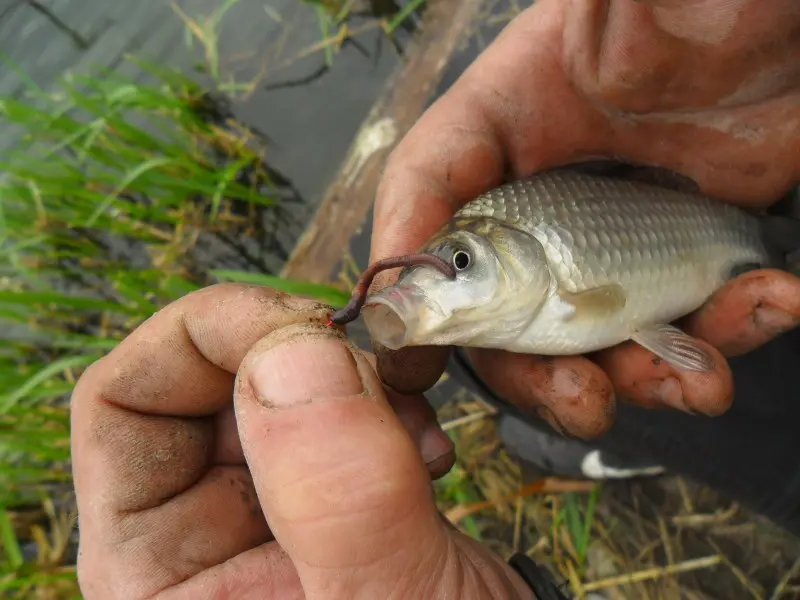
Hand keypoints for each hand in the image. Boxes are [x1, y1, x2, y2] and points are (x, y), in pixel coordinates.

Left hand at [71, 284, 533, 599]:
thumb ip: (337, 496)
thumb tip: (295, 353)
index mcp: (161, 574)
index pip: (122, 406)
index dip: (202, 338)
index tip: (305, 325)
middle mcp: (202, 534)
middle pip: (206, 379)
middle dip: (295, 355)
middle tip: (374, 372)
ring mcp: (272, 512)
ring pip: (280, 380)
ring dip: (355, 376)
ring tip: (416, 429)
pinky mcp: (332, 497)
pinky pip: (338, 404)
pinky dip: (388, 400)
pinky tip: (429, 451)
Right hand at [370, 0, 799, 437]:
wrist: (796, 18)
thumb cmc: (702, 0)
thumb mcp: (619, 11)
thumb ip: (559, 59)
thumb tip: (438, 192)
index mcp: (509, 124)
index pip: (428, 200)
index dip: (407, 282)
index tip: (408, 361)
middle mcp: (553, 192)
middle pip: (506, 306)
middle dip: (537, 371)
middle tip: (582, 397)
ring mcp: (624, 230)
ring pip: (600, 336)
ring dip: (645, 378)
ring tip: (703, 383)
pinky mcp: (693, 251)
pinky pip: (694, 320)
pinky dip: (730, 334)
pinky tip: (774, 302)